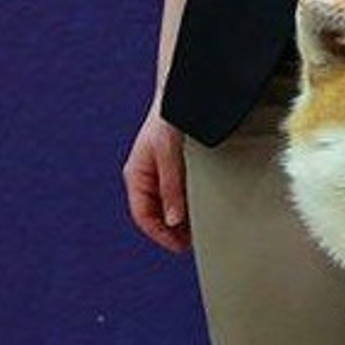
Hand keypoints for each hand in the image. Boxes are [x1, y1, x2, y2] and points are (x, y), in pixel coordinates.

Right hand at [122, 103, 190, 253]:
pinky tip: (207, 214)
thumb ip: (171, 187)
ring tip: (205, 231)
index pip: (143, 216)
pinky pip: (182, 199)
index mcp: (137, 176)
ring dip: (186, 223)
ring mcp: (162, 178)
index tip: (181, 247)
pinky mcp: (178, 174)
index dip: (161, 235)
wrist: (185, 96)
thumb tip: (173, 221)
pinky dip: (192, 209)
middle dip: (175, 233)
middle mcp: (147, 179)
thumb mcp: (169, 154)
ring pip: (171, 210)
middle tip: (198, 243)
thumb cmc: (171, 119)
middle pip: (158, 217)